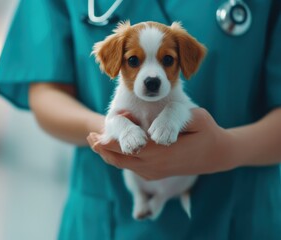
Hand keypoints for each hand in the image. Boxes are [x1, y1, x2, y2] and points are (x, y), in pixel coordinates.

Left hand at [87, 108, 236, 179]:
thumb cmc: (206, 131)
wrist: (217, 155)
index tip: (98, 131)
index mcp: (160, 153)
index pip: (128, 147)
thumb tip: (153, 133)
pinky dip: (117, 157)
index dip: (112, 139)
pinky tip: (110, 147)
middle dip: (102, 147)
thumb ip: (173, 121)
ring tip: (94, 140)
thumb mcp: (195, 118)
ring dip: (107, 153)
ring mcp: (152, 172)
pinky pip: (129, 166)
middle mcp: (153, 166)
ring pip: (122, 164)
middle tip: (89, 136)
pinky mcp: (152, 174)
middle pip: (119, 158)